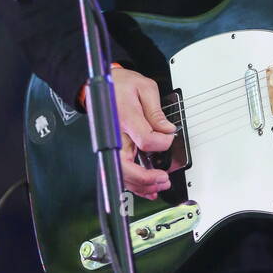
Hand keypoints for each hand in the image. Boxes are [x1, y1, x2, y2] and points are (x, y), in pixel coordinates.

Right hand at [79, 67, 185, 198]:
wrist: (102, 84)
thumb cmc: (121, 85)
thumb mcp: (144, 87)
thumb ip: (156, 110)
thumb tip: (167, 129)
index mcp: (125, 117)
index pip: (145, 139)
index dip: (162, 142)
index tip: (169, 136)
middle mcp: (116, 134)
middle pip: (126, 166)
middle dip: (146, 178)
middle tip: (163, 179)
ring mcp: (113, 144)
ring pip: (123, 174)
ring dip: (141, 185)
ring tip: (159, 186)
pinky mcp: (113, 149)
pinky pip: (122, 171)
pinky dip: (135, 184)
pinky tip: (147, 188)